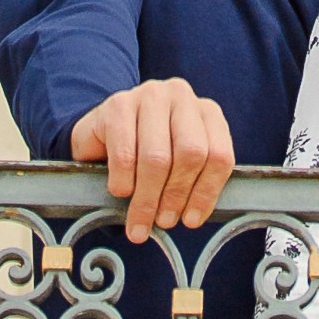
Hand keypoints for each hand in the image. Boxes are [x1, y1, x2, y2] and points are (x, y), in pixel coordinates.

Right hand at [69, 81, 235, 242]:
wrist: (99, 133)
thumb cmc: (146, 154)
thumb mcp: (179, 164)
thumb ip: (193, 183)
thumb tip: (191, 218)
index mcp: (206, 112)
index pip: (218, 155)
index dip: (206, 192)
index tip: (190, 220)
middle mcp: (181, 97)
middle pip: (191, 154)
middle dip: (176, 195)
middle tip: (164, 221)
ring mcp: (149, 96)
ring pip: (158, 158)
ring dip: (148, 198)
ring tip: (140, 222)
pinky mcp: (117, 104)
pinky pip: (125, 155)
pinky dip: (123, 182)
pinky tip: (120, 192)